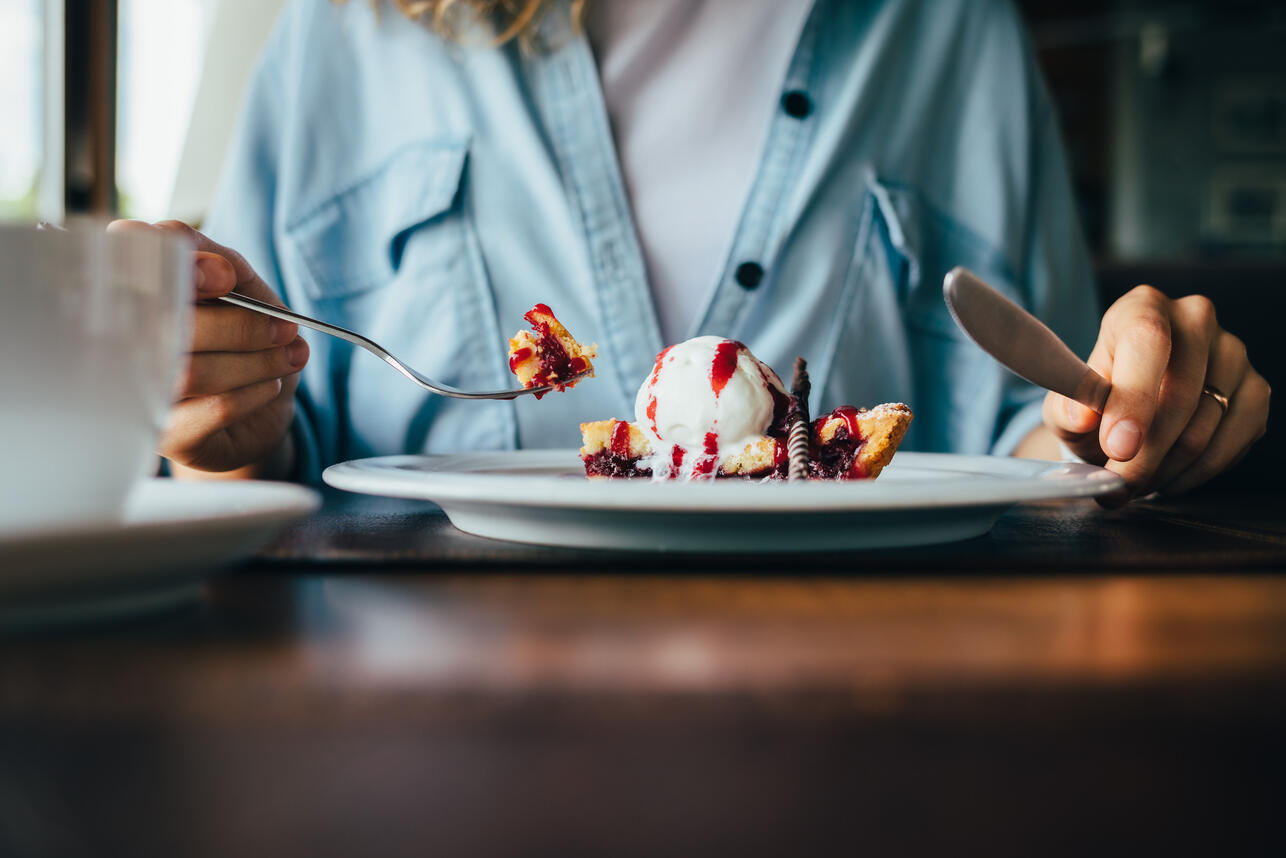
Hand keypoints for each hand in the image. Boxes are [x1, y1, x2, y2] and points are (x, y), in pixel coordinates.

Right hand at [110, 220, 308, 478]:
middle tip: (286, 328)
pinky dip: (254, 393)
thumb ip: (226, 264)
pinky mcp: (166, 435)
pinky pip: (214, 409)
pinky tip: (271, 385)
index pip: (127, 266)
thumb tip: (217, 266)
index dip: (174, 267)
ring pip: (192, 373)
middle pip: (166, 326)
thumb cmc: (240, 343)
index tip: (224, 275)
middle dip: (239, 326)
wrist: (257, 416)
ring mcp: (138, 394)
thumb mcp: (245, 290)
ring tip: (290, 357)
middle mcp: (121, 344)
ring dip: (255, 363)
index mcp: (131, 294)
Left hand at [1042, 285, 1268, 504]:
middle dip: (1145, 454)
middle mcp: (1195, 318)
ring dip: (1166, 468)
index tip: (1118, 447)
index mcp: (1141, 307)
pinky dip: (1197, 472)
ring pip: (1206, 425)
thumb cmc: (1095, 405)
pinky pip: (1234, 442)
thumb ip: (1067, 409)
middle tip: (1117, 486)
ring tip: (1135, 482)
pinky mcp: (1256, 391)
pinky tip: (1169, 477)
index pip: (1147, 340)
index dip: (1134, 397)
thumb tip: (1081, 415)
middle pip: (1180, 392)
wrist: (1130, 416)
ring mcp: (1233, 353)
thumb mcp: (1066, 407)